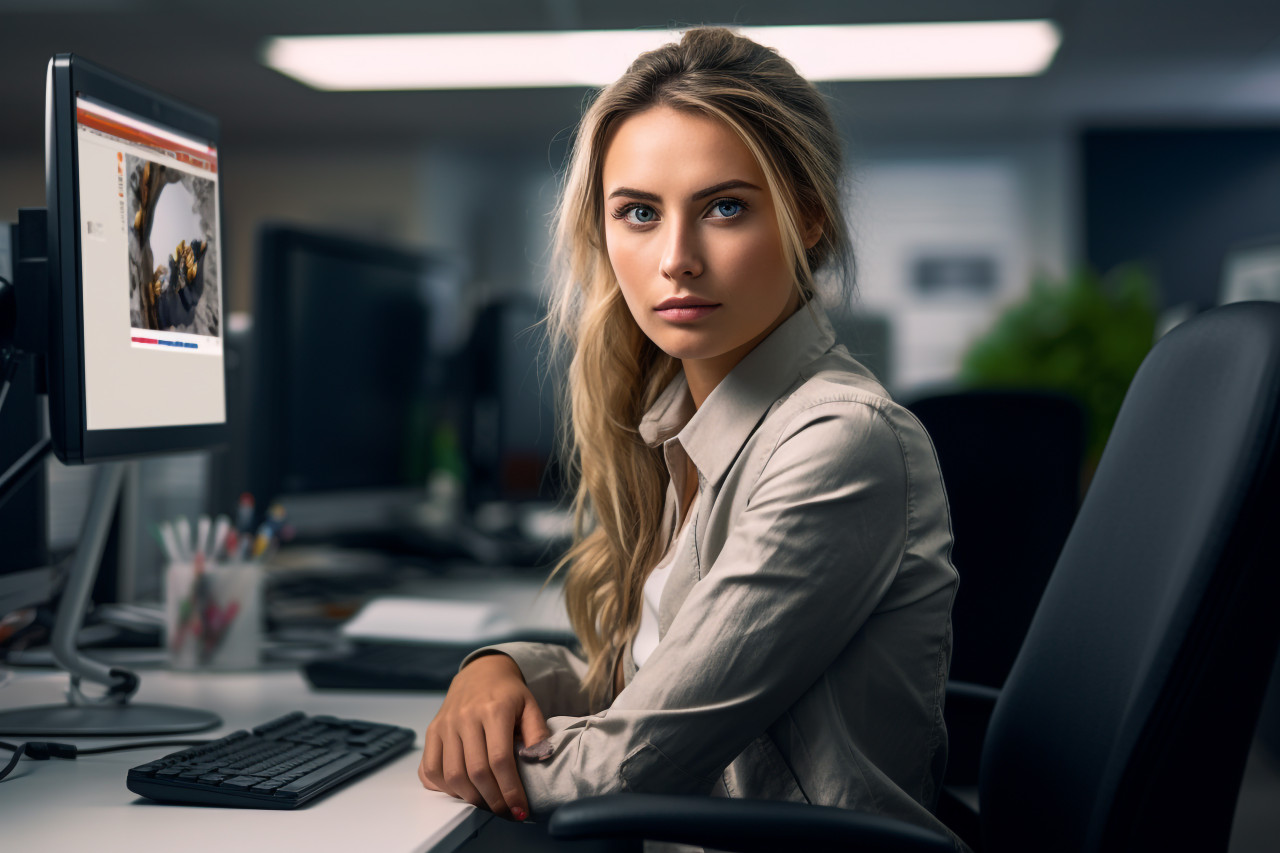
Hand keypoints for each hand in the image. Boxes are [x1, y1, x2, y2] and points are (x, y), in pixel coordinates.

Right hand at [418, 653, 550, 820]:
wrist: (481, 672)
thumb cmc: (508, 694)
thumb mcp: (530, 706)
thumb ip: (538, 733)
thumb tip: (540, 759)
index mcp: (493, 710)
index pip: (500, 759)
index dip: (510, 790)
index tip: (520, 809)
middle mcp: (465, 718)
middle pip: (476, 772)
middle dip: (493, 800)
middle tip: (506, 812)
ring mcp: (445, 725)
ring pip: (452, 775)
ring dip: (470, 798)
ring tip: (487, 804)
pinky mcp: (432, 731)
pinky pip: (430, 769)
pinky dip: (444, 788)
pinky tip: (463, 791)